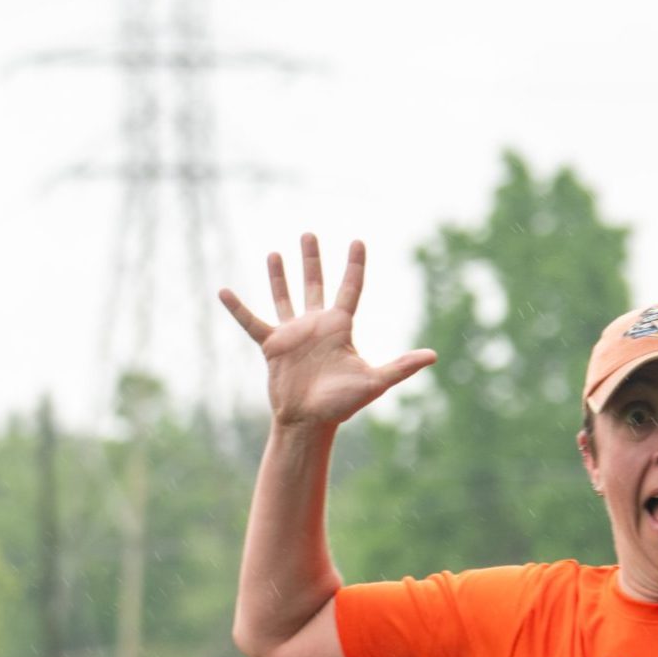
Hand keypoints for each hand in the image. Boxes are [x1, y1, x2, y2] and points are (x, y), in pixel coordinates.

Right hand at [219, 235, 434, 427]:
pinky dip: (238, 309)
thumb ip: (401, 366)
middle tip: (309, 234)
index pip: (350, 288)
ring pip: (285, 296)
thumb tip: (433, 356)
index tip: (357, 241)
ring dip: (279, 276)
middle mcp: (316, 325)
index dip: (354, 265)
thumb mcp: (374, 382)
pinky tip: (224, 291)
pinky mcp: (272, 346)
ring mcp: (293, 333)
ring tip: (276, 253)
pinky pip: (252, 322)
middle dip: (312, 259)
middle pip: (315, 284)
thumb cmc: (342, 404)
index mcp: (340, 327)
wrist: (309, 422)